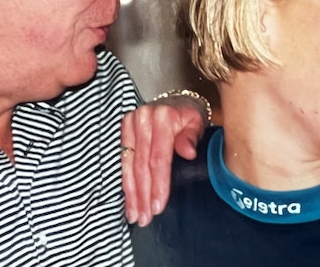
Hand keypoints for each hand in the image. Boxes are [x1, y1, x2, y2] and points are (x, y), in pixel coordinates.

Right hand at [121, 95, 206, 225]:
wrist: (175, 102)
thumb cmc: (188, 116)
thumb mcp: (196, 123)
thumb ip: (191, 137)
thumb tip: (188, 153)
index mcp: (163, 117)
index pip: (158, 158)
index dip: (158, 184)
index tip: (158, 206)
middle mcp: (143, 118)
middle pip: (142, 165)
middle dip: (143, 194)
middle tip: (145, 217)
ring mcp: (130, 123)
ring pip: (129, 165)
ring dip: (132, 193)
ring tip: (135, 214)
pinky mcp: (123, 129)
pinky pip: (123, 160)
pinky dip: (126, 181)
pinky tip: (128, 199)